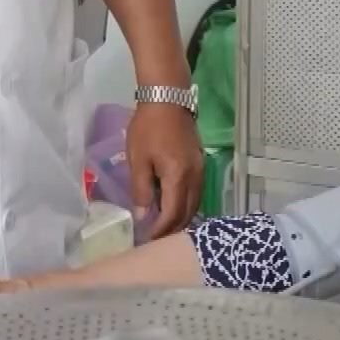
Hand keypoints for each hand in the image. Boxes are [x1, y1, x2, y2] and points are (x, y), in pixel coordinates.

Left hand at [127, 102, 203, 238]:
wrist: (168, 99)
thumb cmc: (148, 128)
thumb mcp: (138, 159)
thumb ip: (141, 190)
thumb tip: (143, 216)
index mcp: (178, 177)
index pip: (173, 214)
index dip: (161, 230)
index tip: (148, 240)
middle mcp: (195, 177)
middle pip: (188, 212)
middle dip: (173, 229)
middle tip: (157, 239)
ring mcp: (201, 170)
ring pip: (196, 204)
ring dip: (182, 218)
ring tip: (165, 227)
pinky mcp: (201, 163)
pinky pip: (197, 192)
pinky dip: (187, 205)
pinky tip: (175, 206)